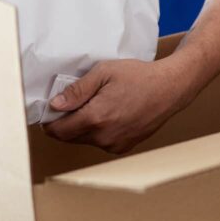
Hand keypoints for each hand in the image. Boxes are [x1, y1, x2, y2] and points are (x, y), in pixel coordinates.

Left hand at [43, 59, 196, 153]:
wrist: (170, 88)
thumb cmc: (139, 77)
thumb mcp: (104, 73)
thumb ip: (77, 91)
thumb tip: (55, 105)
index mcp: (96, 118)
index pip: (58, 130)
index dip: (49, 120)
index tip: (50, 110)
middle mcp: (104, 137)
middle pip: (69, 137)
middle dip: (65, 123)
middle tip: (71, 103)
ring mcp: (115, 145)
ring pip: (85, 140)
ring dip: (81, 127)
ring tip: (94, 106)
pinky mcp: (124, 147)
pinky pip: (100, 142)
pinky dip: (97, 131)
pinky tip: (108, 114)